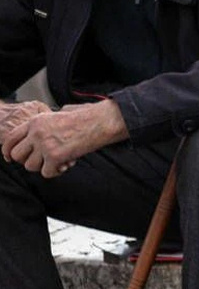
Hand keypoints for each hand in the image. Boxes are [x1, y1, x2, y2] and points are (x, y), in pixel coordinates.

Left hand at [2, 100, 125, 177]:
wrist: (100, 122)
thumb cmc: (86, 118)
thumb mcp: (58, 114)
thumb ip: (45, 125)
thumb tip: (41, 135)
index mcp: (35, 121)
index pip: (10, 139)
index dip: (8, 150)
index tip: (10, 157)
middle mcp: (36, 133)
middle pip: (17, 155)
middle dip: (27, 160)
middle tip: (40, 161)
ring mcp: (45, 145)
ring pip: (30, 166)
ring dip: (43, 167)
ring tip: (56, 162)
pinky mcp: (55, 157)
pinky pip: (46, 173)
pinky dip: (55, 172)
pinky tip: (65, 164)